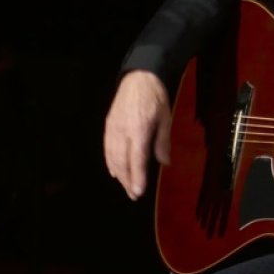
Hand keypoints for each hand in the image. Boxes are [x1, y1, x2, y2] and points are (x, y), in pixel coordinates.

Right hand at [103, 70, 171, 199]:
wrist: (138, 77)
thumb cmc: (156, 98)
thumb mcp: (166, 118)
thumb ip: (163, 142)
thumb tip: (165, 162)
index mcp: (140, 129)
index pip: (137, 158)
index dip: (137, 177)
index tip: (138, 191)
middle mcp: (124, 131)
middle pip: (122, 161)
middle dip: (127, 180)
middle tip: (133, 195)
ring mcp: (113, 128)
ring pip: (113, 156)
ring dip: (119, 174)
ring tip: (126, 187)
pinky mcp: (108, 125)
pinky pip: (107, 148)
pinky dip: (110, 162)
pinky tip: (114, 172)